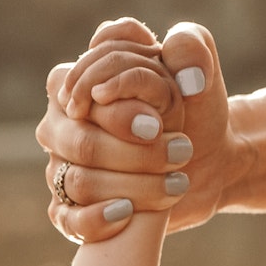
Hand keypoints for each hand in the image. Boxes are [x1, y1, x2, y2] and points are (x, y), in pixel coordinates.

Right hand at [37, 19, 234, 241]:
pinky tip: (128, 213)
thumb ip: (189, 46)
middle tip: (181, 152)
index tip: (158, 123)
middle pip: (81, 142)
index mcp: (78, 82)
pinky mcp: (69, 208)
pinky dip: (97, 219)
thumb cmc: (194, 110)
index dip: (117, 110)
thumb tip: (172, 55)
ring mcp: (60, 168)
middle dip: (135, 154)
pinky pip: (67, 219)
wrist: (206, 160)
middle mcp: (59, 124)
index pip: (79, 89)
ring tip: (176, 183)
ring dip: (134, 186)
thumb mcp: (199, 70)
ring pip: (80, 182)